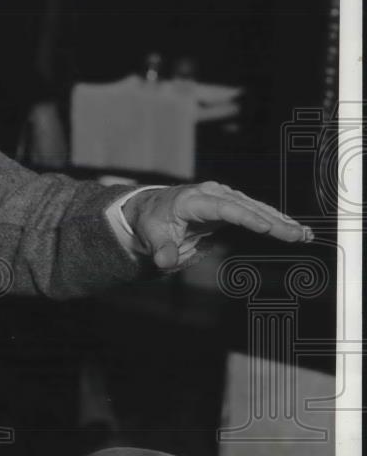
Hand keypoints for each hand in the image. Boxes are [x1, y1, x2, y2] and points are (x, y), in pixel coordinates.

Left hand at [122, 181, 312, 270]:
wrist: (154, 208)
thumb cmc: (153, 222)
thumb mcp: (151, 236)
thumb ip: (161, 250)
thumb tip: (164, 262)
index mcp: (192, 200)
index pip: (223, 208)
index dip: (246, 217)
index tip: (267, 227)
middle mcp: (211, 194)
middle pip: (246, 207)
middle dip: (273, 221)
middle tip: (297, 235)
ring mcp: (224, 198)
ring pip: (256, 208)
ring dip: (281, 221)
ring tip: (304, 234)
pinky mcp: (232, 205)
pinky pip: (256, 212)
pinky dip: (276, 221)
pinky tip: (295, 230)